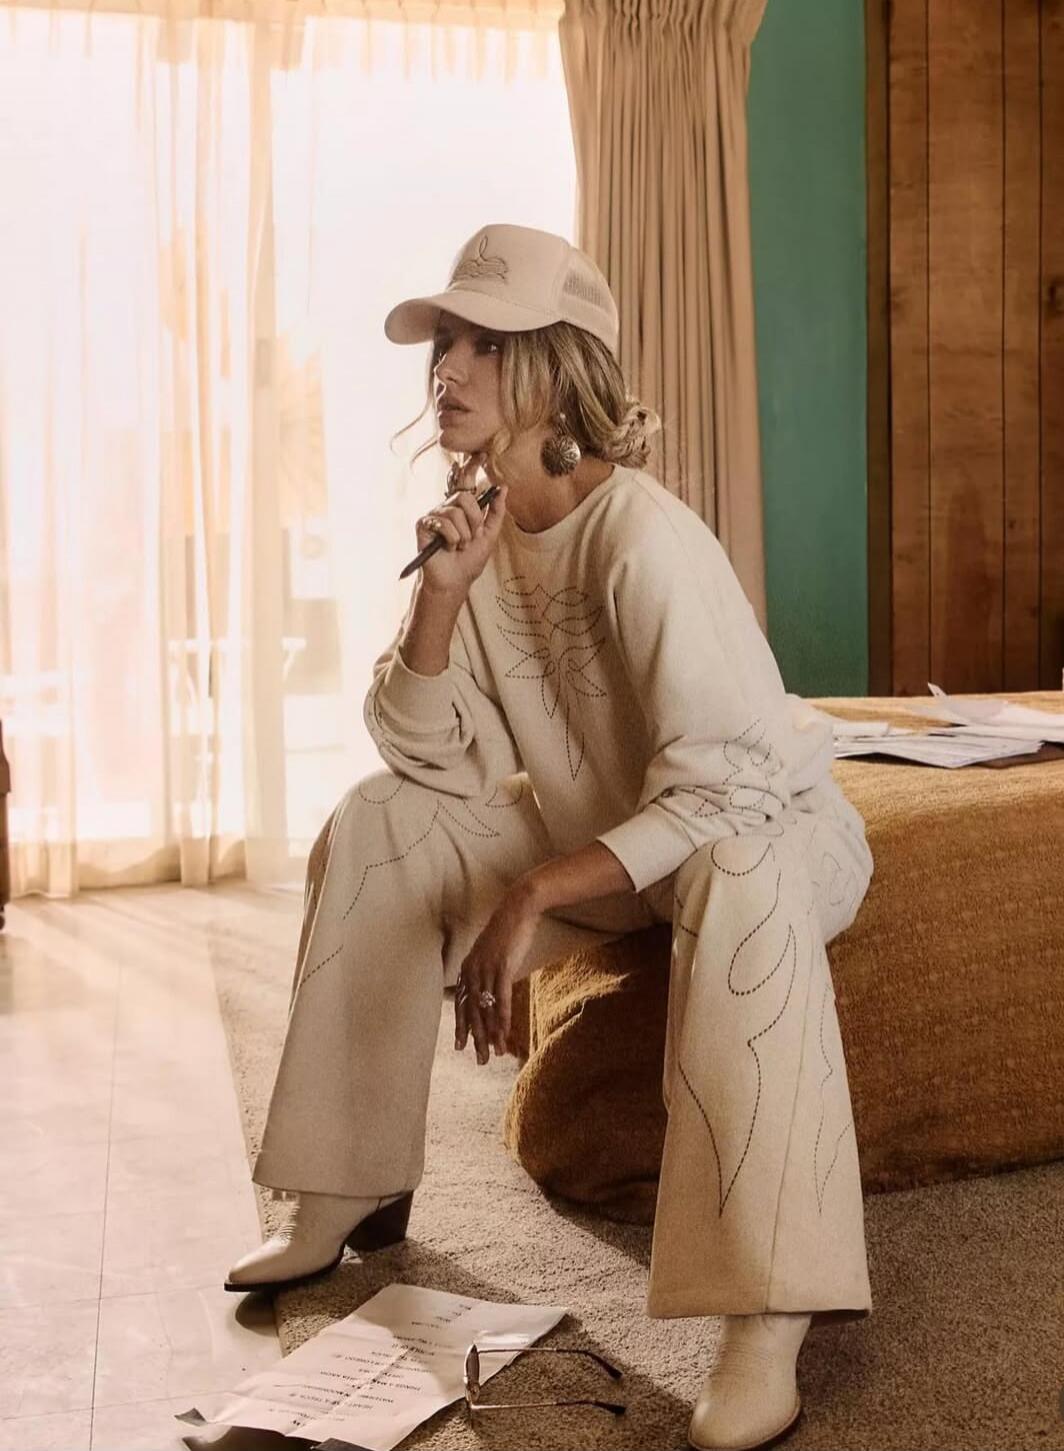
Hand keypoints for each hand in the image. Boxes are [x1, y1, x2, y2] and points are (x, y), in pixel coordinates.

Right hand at [417, 453, 507, 595]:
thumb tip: (503, 487)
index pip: (466, 482)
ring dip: (463, 535)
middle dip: (474, 521)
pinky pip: (443, 523)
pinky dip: (451, 538)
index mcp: (462, 508)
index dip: (472, 466)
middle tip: (471, 538)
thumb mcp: (489, 535)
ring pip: (455, 513)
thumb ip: (496, 512)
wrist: (455, 580)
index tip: (482, 454)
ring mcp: (434, 515)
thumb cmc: (470, 560)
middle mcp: (447, 507)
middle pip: (465, 497)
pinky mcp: (423, 524)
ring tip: (458, 546)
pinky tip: (447, 547)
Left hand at [454, 886, 541, 1064]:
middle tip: (479, 1059)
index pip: (462, 1004)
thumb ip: (488, 970)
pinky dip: (503, 1018)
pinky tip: (505, 1033)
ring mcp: (487, 969)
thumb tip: (491, 988)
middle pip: (472, 1011)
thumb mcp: (492, 952)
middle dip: (476, 1038)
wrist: (519, 908)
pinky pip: (501, 998)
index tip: (461, 1046)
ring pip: (486, 1009)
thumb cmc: (509, 930)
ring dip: (491, 1034)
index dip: (462, 1026)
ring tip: (494, 1053)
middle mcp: (473, 970)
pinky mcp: (503, 967)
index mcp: (468, 967)